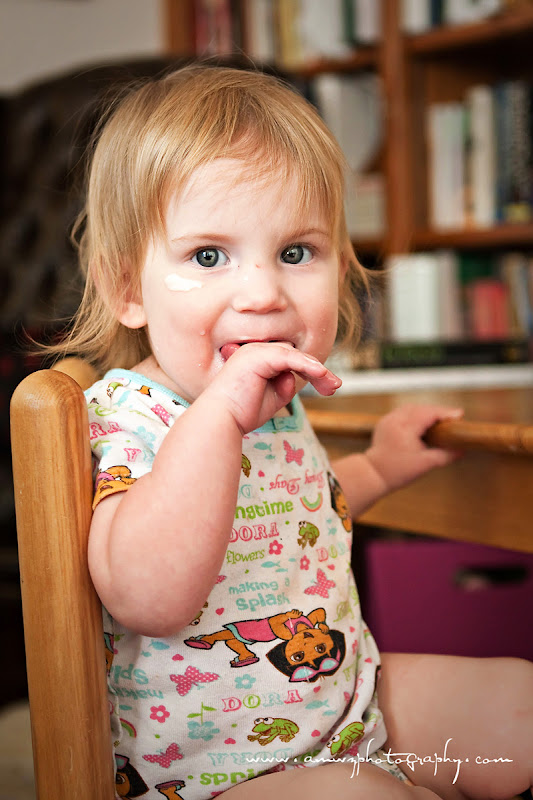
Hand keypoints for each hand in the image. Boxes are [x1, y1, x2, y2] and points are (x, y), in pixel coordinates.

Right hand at [207, 342, 340, 433]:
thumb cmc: (242, 412)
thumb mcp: (272, 398)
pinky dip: (307, 365)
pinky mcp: (258, 357)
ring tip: (332, 385)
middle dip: (318, 371)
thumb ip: (286, 385)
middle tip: (335, 386)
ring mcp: (255, 351)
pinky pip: (290, 358)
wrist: (221, 419)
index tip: (329, 387)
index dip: (311, 371)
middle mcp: (254, 350)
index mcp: (255, 358)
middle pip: (295, 355)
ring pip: (295, 355)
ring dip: (317, 370)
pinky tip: (321, 374)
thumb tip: (296, 377)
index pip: (289, 359)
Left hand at [365, 404, 463, 492]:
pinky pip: (403, 413)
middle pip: (421, 408)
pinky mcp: (384, 423)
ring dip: (426, 412)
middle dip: (437, 412)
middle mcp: (395, 420)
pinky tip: (423, 421)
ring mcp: (388, 419)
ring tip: (439, 419)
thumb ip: (445, 455)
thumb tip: (462, 450)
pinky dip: (415, 414)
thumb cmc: (398, 471)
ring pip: (411, 408)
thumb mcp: (425, 464)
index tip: (459, 415)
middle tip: (452, 418)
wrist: (373, 474)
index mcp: (405, 427)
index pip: (429, 413)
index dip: (445, 413)